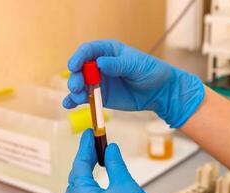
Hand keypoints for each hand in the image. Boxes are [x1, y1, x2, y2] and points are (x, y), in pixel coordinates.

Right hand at [62, 40, 203, 127]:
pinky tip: (69, 104)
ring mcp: (99, 81)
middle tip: (77, 86)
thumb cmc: (150, 71)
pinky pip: (85, 98)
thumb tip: (100, 63)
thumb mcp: (136, 65)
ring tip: (76, 98)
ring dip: (74, 90)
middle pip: (80, 68)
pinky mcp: (100, 96)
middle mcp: (99, 65)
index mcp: (107, 51)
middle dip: (76, 77)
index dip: (78, 57)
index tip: (73, 66)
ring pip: (80, 84)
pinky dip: (75, 101)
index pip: (88, 51)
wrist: (159, 91)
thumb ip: (118, 64)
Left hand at [65, 129, 150, 192]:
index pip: (79, 165)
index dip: (85, 147)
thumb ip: (115, 165)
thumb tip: (110, 149)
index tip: (89, 134)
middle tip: (93, 141)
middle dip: (85, 156)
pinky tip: (96, 173)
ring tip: (94, 154)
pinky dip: (89, 179)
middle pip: (77, 174)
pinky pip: (85, 192)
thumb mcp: (125, 186)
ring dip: (86, 167)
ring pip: (79, 184)